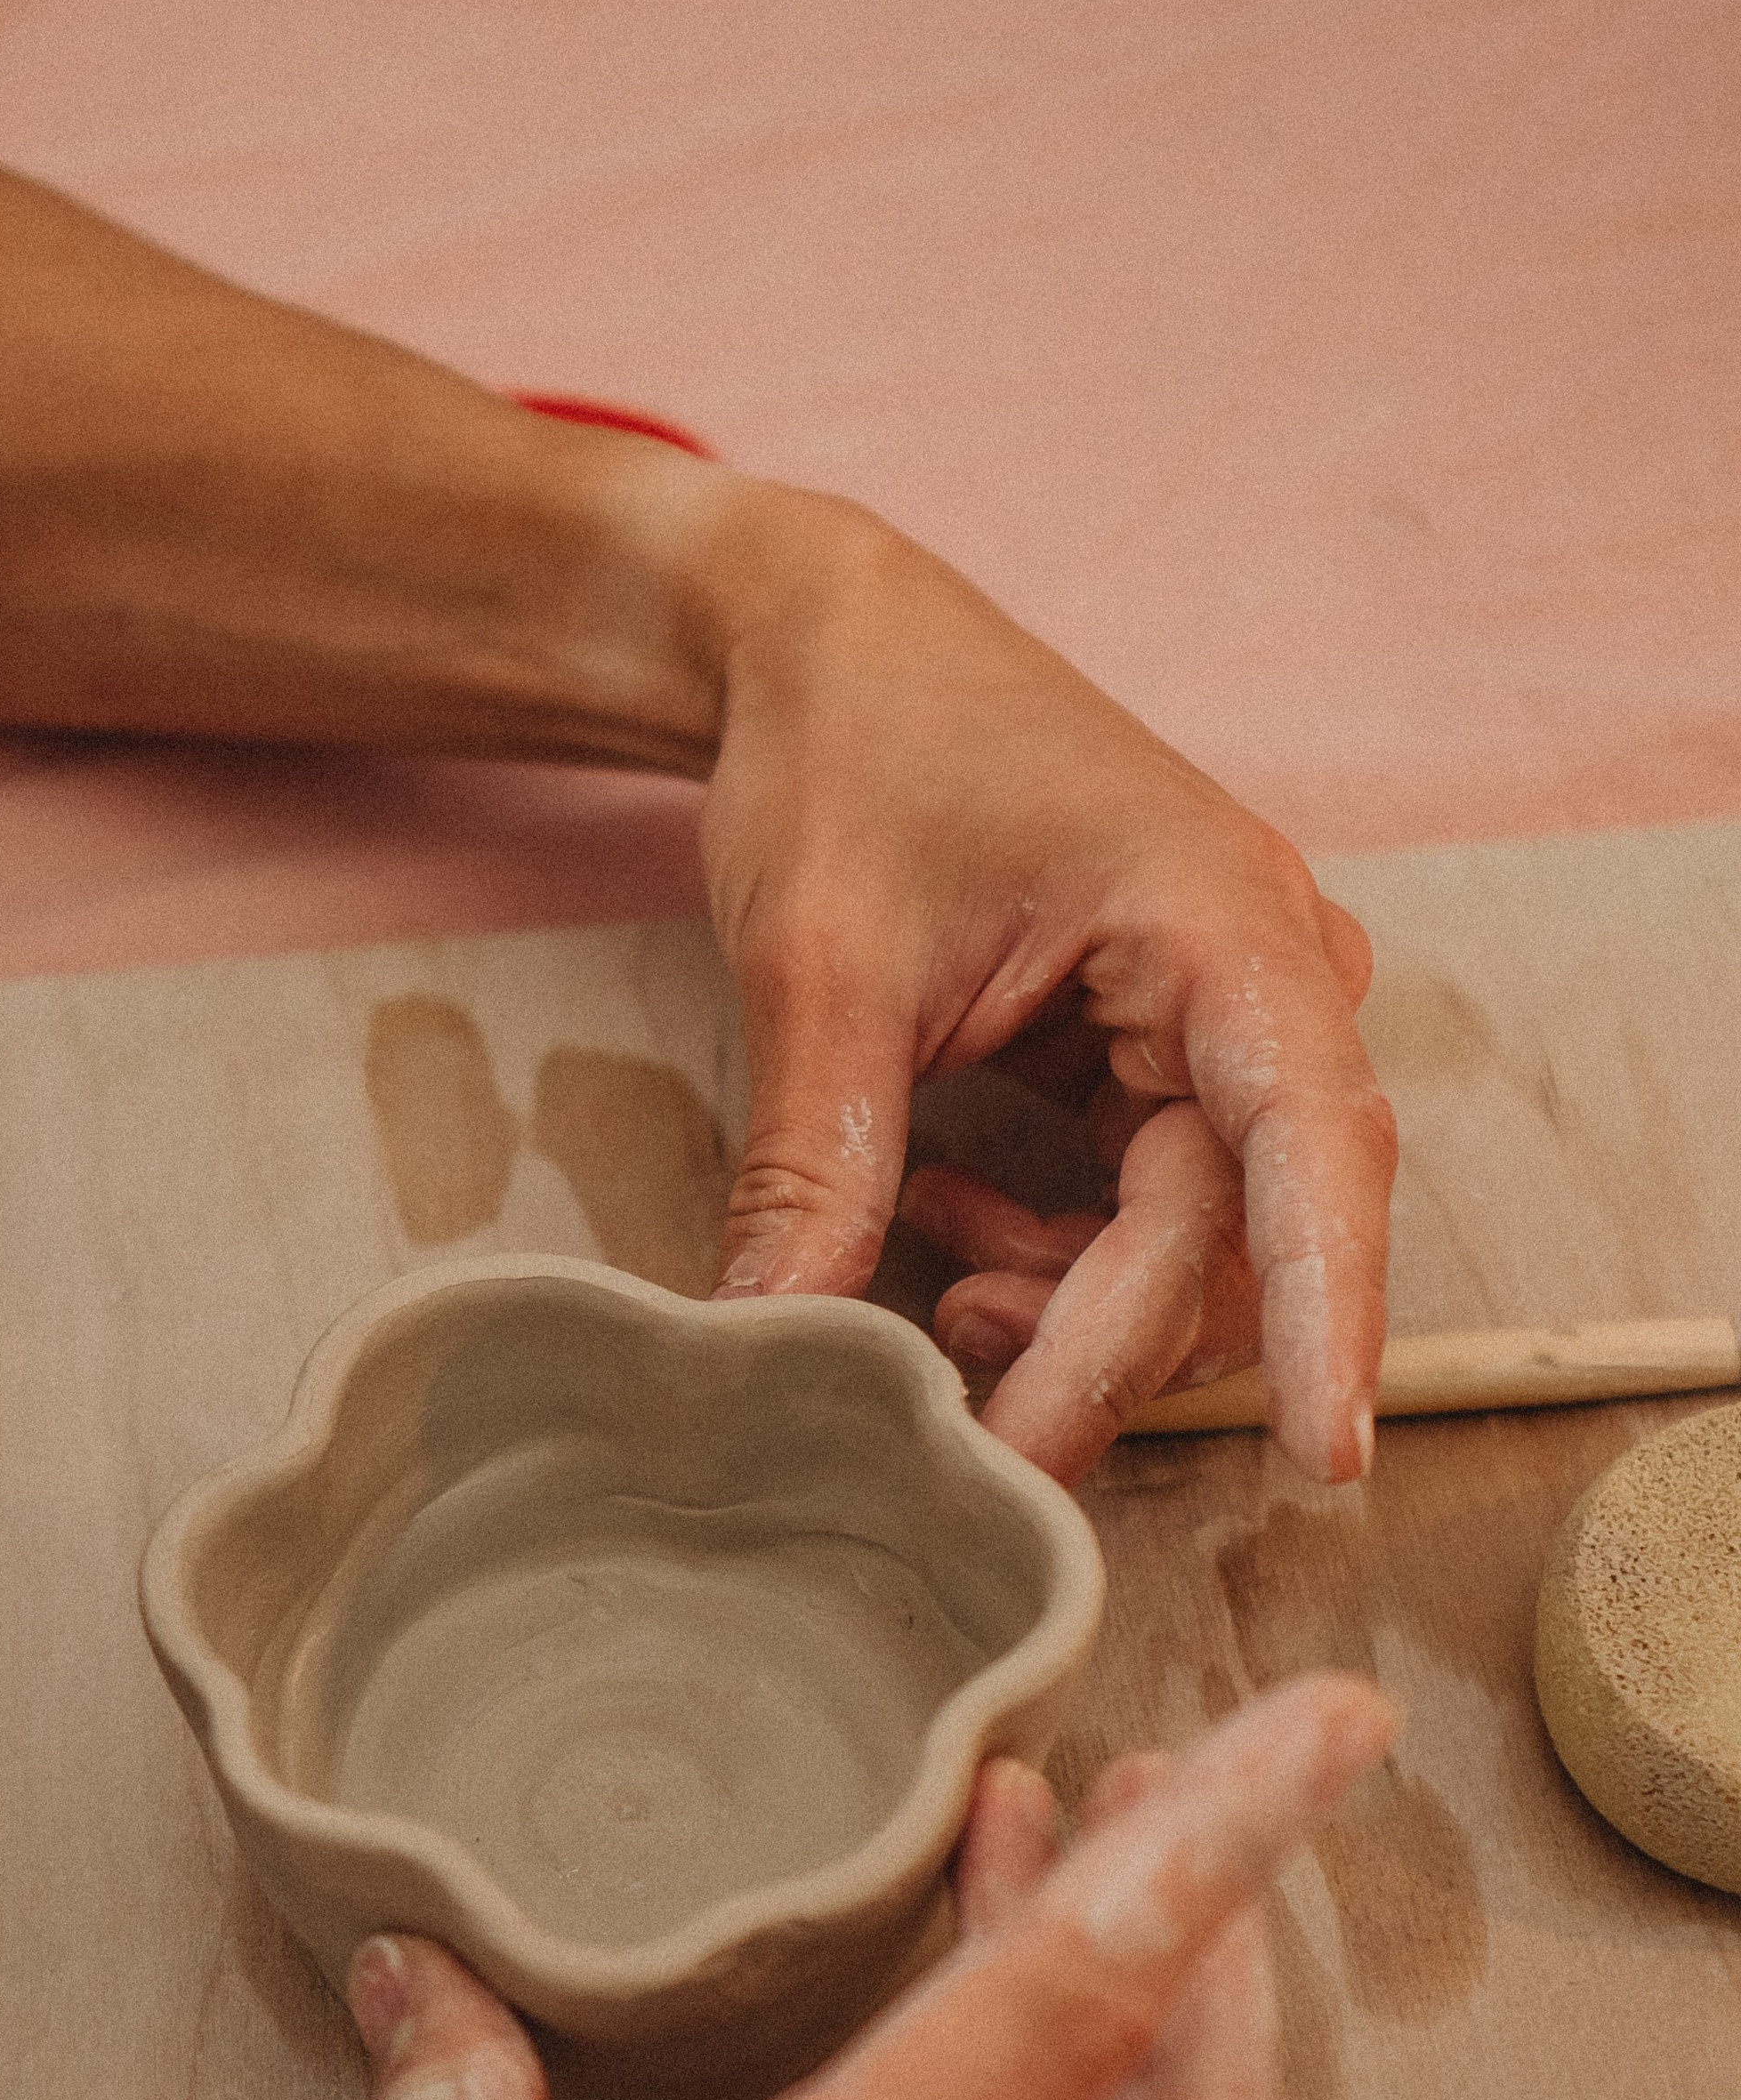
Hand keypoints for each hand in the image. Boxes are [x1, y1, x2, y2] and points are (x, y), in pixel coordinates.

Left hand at [693, 499, 1394, 1485]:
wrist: (821, 648)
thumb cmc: (847, 754)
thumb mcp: (821, 968)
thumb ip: (817, 1167)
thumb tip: (775, 1348)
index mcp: (1218, 923)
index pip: (1311, 1145)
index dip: (1325, 1310)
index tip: (1324, 1452)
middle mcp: (1260, 973)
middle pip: (1235, 1229)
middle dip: (1109, 1349)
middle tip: (986, 1450)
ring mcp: (1222, 1015)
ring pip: (1194, 1240)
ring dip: (1073, 1306)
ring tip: (938, 1300)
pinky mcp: (1162, 1050)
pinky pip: (1144, 1206)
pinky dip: (1050, 1252)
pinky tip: (941, 1226)